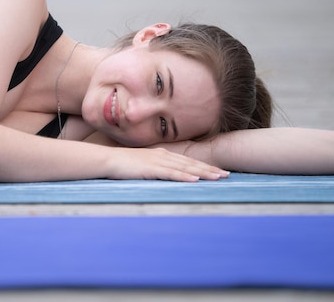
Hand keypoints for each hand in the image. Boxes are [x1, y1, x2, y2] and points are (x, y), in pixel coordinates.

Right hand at [106, 146, 228, 181]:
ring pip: (185, 167)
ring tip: (217, 177)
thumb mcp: (141, 165)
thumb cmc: (122, 164)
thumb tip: (163, 175)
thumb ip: (153, 168)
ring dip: (202, 172)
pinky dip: (184, 176)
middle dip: (209, 169)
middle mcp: (163, 156)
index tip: (218, 171)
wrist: (107, 159)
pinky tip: (194, 179)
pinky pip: (170, 173)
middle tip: (226, 175)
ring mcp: (157, 161)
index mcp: (162, 155)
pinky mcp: (150, 168)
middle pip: (190, 163)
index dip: (203, 165)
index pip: (187, 161)